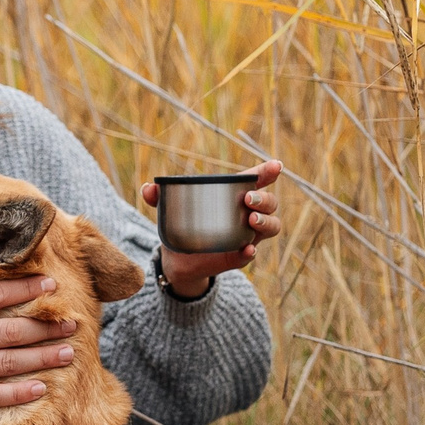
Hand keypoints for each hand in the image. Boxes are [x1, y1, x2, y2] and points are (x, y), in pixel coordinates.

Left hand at [141, 158, 283, 293]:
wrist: (177, 258)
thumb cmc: (180, 224)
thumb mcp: (169, 209)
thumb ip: (159, 197)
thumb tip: (149, 188)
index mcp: (233, 195)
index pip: (257, 180)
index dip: (268, 172)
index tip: (275, 166)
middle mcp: (247, 213)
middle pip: (270, 203)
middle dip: (265, 198)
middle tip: (248, 200)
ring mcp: (246, 235)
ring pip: (271, 226)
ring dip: (266, 222)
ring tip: (251, 220)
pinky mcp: (238, 256)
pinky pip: (251, 254)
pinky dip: (250, 252)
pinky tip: (246, 249)